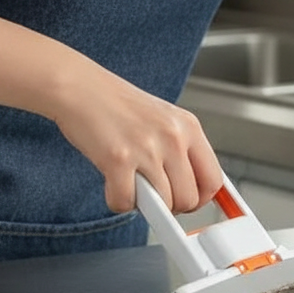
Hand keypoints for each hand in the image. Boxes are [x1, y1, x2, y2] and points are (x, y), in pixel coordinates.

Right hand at [50, 61, 222, 215]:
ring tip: (130, 181)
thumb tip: (193, 189)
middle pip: (189, 199)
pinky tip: (111, 183)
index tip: (188, 202)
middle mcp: (173, 136)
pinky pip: (126, 203)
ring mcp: (147, 148)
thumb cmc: (116, 103)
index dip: (200, 198)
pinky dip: (117, 200)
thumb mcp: (163, 119)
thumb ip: (180, 150)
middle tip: (152, 193)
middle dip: (170, 205)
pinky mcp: (118, 159)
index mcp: (188, 126)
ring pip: (162, 206)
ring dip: (143, 203)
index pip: (214, 180)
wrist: (80, 86)